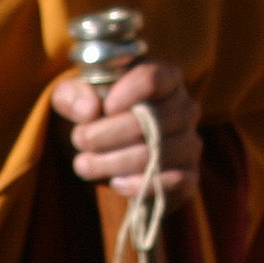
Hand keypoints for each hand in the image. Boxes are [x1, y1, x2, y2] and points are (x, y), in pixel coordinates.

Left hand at [52, 60, 202, 203]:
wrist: (111, 151)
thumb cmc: (97, 114)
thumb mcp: (75, 98)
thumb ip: (73, 95)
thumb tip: (89, 111)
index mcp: (165, 78)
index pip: (153, 78)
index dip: (127, 93)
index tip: (104, 108)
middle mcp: (184, 108)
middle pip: (152, 119)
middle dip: (107, 133)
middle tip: (80, 140)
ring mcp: (190, 143)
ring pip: (156, 152)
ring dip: (113, 162)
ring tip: (85, 164)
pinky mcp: (190, 175)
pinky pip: (172, 181)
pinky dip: (138, 184)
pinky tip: (115, 182)